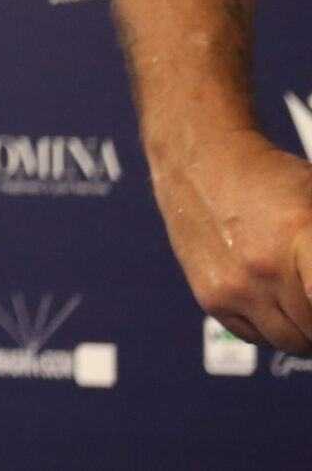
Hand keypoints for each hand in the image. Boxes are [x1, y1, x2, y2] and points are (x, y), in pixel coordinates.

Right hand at [151, 129, 311, 350]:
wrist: (201, 160)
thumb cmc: (268, 177)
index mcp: (301, 238)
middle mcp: (265, 268)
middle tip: (311, 288)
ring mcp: (235, 287)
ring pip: (292, 341)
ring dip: (303, 327)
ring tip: (301, 299)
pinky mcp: (212, 298)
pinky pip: (256, 337)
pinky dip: (271, 328)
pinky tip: (273, 300)